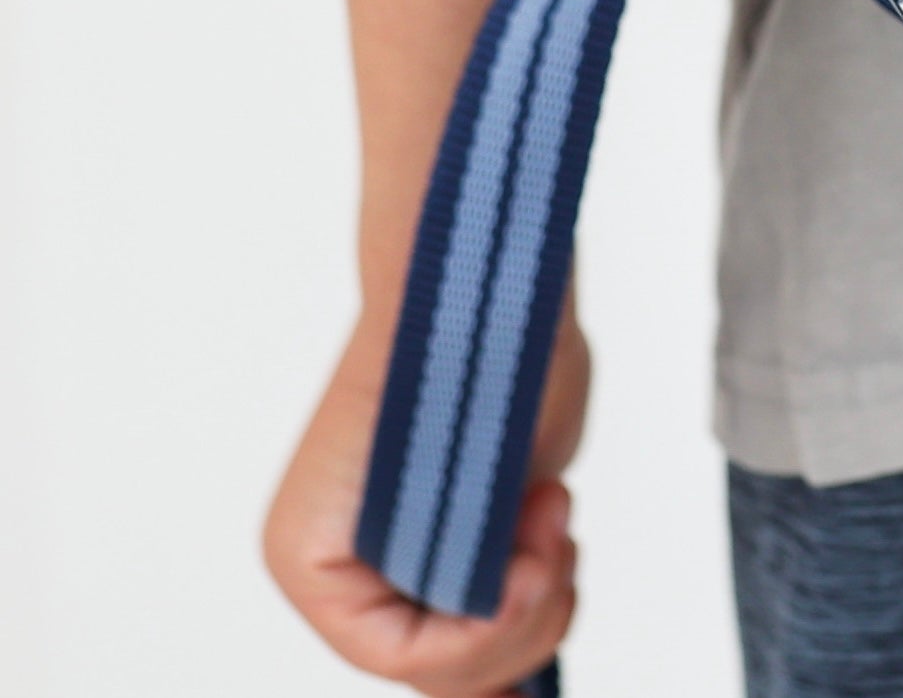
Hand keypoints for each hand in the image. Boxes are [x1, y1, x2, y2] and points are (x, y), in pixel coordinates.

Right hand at [264, 303, 589, 692]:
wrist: (494, 280)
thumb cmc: (457, 350)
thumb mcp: (451, 477)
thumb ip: (462, 570)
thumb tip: (492, 632)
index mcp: (316, 561)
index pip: (398, 656)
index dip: (478, 635)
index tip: (531, 574)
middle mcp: (354, 570)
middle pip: (441, 665)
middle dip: (517, 614)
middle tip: (551, 541)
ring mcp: (412, 555)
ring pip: (479, 644)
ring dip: (538, 589)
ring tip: (550, 511)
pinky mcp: (465, 536)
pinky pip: (501, 608)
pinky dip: (541, 583)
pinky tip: (551, 519)